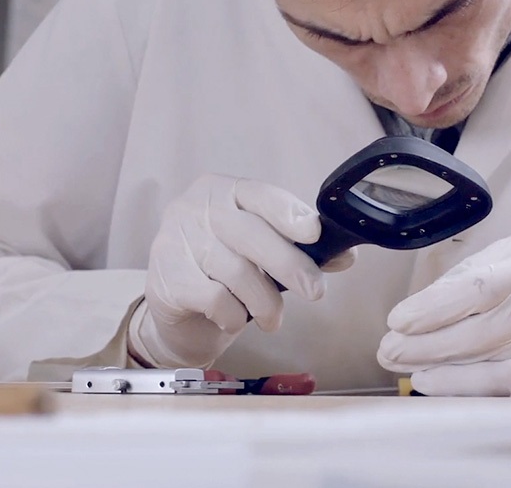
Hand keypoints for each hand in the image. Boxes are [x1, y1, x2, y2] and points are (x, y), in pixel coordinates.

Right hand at [128, 175, 355, 367]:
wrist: (177, 307)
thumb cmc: (227, 268)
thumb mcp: (263, 249)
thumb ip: (300, 246)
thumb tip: (345, 255)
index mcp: (223, 190)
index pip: (260, 194)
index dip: (289, 213)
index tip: (315, 232)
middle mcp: (194, 208)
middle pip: (251, 234)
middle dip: (290, 265)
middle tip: (315, 291)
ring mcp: (175, 241)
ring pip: (236, 272)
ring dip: (266, 302)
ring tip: (274, 318)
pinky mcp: (165, 278)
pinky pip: (215, 299)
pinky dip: (234, 315)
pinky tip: (236, 319)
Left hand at [377, 235, 510, 395]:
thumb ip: (482, 271)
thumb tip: (428, 300)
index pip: (475, 287)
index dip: (430, 306)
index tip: (398, 318)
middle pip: (471, 329)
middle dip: (419, 341)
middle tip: (387, 347)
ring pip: (480, 362)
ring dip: (431, 366)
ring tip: (400, 364)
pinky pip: (498, 386)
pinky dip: (459, 386)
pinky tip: (432, 382)